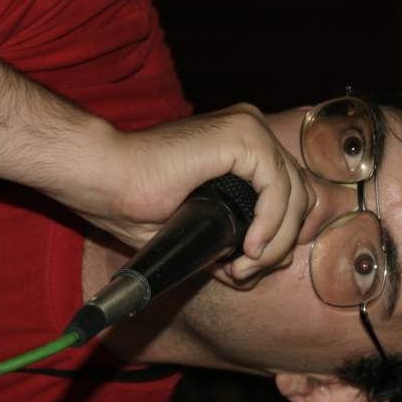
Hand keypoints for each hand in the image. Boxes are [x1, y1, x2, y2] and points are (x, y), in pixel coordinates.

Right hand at [47, 104, 314, 284]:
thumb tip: (259, 263)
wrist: (103, 179)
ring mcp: (249, 129)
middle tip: (245, 272)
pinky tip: (249, 247)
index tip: (246, 268)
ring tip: (243, 267)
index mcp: (243, 147)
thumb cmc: (135, 201)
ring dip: (275, 241)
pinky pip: (278, 188)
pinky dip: (270, 224)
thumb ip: (232, 238)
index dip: (279, 238)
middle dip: (280, 244)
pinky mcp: (243, 135)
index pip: (290, 195)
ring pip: (294, 195)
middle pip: (299, 196)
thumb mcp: (199, 227)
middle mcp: (251, 131)